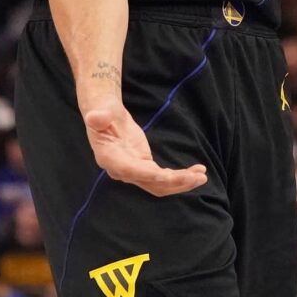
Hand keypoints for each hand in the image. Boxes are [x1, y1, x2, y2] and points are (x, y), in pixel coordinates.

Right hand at [82, 102, 206, 196]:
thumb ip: (98, 116)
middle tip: (196, 177)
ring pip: (160, 185)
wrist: (105, 117)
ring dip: (181, 183)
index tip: (167, 175)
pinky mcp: (144, 167)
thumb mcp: (100, 111)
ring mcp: (134, 171)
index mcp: (110, 158)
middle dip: (174, 182)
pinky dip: (179, 177)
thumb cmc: (103, 112)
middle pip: (150, 183)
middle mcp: (122, 170)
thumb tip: (95, 117)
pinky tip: (195, 173)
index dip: (148, 174)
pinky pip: (163, 178)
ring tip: (202, 177)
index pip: (131, 170)